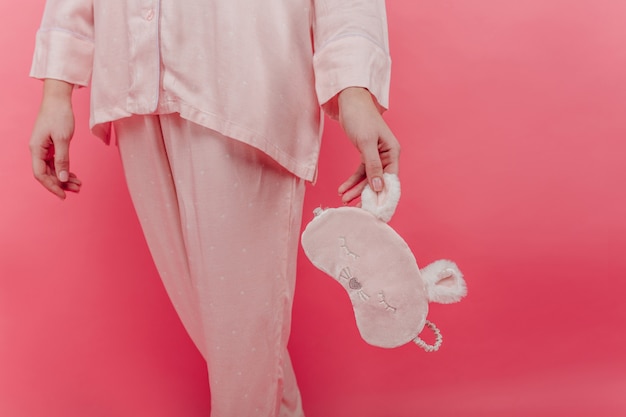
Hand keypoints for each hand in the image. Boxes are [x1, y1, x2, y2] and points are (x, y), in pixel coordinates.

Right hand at [29, 79, 81, 198]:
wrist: (58, 98)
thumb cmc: (59, 115)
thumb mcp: (63, 139)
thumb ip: (62, 159)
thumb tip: (62, 178)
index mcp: (36, 149)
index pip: (41, 174)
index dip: (52, 186)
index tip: (64, 195)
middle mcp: (37, 150)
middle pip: (47, 173)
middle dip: (61, 183)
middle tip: (77, 189)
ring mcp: (44, 148)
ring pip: (53, 168)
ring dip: (64, 177)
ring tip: (78, 184)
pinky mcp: (51, 145)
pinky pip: (56, 162)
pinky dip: (65, 169)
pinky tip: (73, 175)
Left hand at [337, 87, 399, 203]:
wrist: (350, 101)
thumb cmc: (361, 117)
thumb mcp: (366, 143)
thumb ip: (372, 165)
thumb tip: (378, 186)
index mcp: (393, 152)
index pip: (391, 179)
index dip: (384, 195)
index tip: (376, 209)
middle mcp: (387, 156)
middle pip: (379, 181)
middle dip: (367, 194)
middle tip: (357, 208)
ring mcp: (377, 156)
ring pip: (368, 178)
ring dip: (356, 189)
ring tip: (344, 199)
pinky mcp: (366, 154)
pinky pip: (361, 172)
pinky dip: (352, 180)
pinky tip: (343, 188)